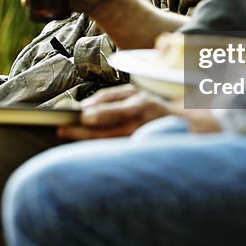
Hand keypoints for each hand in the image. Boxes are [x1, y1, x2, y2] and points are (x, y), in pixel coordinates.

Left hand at [57, 84, 175, 140]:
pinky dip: (97, 149)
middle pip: (104, 132)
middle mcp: (139, 124)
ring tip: (68, 135)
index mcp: (137, 105)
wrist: (183, 126)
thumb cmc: (152, 108)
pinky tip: (85, 146)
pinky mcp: (137, 152)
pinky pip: (113, 151)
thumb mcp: (133, 94)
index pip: (108, 113)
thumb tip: (85, 107)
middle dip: (80, 132)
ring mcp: (138, 140)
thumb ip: (109, 99)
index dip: (89, 117)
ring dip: (86, 141)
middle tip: (62, 129)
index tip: (72, 118)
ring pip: (107, 144)